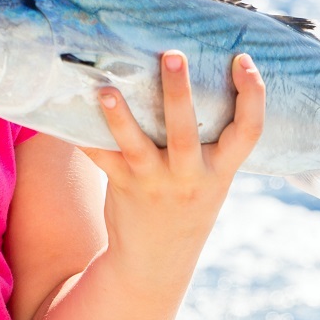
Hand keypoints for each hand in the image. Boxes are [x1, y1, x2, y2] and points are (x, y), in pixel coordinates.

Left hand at [79, 50, 263, 289]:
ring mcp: (155, 183)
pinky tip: (66, 115)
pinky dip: (85, 137)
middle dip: (179, 93)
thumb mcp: (211, 179)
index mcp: (220, 171)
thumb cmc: (187, 204)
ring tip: (108, 90)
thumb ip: (208, 143)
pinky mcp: (123, 186)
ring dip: (121, 116)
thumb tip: (190, 76)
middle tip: (173, 56)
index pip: (249, 132)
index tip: (243, 60)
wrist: (157, 263)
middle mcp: (190, 177)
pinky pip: (101, 158)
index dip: (253, 95)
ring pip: (137, 146)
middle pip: (186, 132)